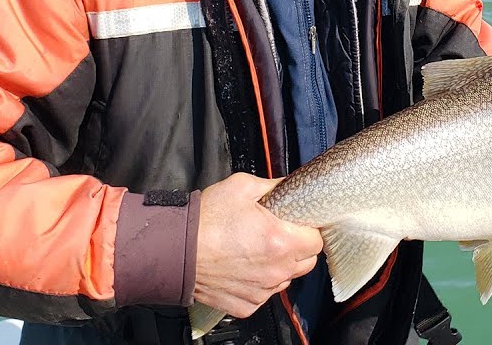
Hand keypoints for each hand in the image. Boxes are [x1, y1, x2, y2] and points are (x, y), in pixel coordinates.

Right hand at [194, 173, 323, 317]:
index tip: (297, 225)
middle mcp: (275, 270)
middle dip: (298, 248)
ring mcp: (261, 291)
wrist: (174, 250)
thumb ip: (274, 186)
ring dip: (280, 266)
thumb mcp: (242, 187)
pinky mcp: (246, 305)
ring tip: (257, 250)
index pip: (316, 240)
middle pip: (307, 262)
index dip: (308, 229)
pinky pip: (264, 294)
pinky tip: (243, 267)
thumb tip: (289, 186)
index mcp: (280, 241)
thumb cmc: (205, 220)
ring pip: (286, 279)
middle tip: (278, 234)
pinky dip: (259, 283)